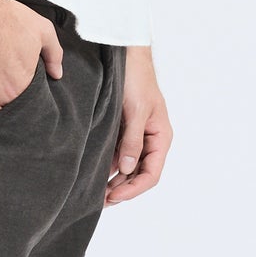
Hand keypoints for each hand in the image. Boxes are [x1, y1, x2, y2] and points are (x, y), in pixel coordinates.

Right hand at [0, 0, 63, 125]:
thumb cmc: (7, 18)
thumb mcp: (42, 30)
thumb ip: (54, 54)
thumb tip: (57, 73)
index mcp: (23, 85)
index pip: (31, 107)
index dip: (33, 106)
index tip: (32, 103)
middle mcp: (2, 96)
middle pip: (13, 116)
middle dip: (18, 116)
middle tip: (19, 111)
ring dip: (0, 120)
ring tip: (4, 119)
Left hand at [105, 45, 170, 205]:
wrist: (125, 55)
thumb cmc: (136, 79)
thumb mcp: (135, 111)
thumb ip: (131, 141)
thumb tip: (125, 170)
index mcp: (161, 137)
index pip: (151, 174)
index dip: (133, 189)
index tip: (113, 196)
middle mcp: (151, 140)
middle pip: (139, 174)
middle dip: (122, 189)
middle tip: (99, 201)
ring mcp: (137, 136)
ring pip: (127, 167)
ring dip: (114, 180)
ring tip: (94, 193)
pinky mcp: (123, 130)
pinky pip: (117, 154)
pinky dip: (108, 166)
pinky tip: (94, 173)